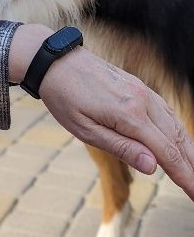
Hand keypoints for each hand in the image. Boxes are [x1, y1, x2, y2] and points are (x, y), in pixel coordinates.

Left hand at [8, 25, 193, 199]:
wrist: (56, 61)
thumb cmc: (65, 98)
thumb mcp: (86, 130)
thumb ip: (122, 148)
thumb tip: (153, 167)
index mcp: (130, 115)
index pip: (166, 152)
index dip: (185, 176)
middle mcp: (143, 101)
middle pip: (177, 139)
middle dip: (192, 166)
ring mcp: (144, 91)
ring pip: (175, 124)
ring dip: (189, 149)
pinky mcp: (140, 86)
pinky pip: (166, 111)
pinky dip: (178, 130)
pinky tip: (180, 141)